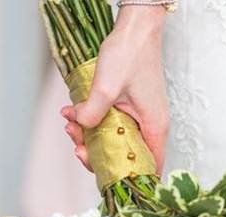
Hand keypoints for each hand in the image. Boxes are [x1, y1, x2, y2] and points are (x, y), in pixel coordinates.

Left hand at [61, 6, 168, 172]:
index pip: (151, 167)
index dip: (130, 178)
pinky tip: (76, 112)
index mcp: (154, 127)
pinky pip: (112, 125)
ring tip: (71, 123)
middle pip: (127, 157)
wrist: (135, 29)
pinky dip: (93, 122)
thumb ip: (93, 112)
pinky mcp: (130, 109)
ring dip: (91, 137)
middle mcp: (151, 126)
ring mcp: (141, 118)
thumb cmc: (130, 54)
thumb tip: (80, 126)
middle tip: (77, 144)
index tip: (104, 174)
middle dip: (98, 154)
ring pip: (116, 141)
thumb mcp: (106, 86)